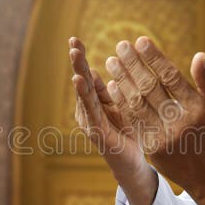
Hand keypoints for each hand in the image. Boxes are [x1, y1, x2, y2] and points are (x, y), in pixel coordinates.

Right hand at [68, 36, 145, 181]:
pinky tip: (79, 80)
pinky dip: (84, 94)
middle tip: (73, 41)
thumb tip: (98, 70)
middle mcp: (88, 111)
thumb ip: (112, 91)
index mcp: (95, 103)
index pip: (88, 76)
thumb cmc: (128, 135)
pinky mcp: (97, 131)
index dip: (81, 59)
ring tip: (74, 54)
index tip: (75, 39)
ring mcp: (90, 121)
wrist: (132, 164)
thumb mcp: (122, 107)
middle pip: (83, 81)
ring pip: (84, 92)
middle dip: (78, 61)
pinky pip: (91, 110)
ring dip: (79, 72)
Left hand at [105, 36, 204, 204]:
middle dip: (133, 64)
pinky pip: (132, 121)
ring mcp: (163, 137)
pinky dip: (121, 102)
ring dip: (122, 80)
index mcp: (198, 109)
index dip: (154, 58)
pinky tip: (113, 86)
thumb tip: (199, 55)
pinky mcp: (152, 149)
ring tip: (112, 62)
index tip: (140, 41)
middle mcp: (179, 123)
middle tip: (120, 46)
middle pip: (150, 87)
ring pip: (137, 103)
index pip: (171, 77)